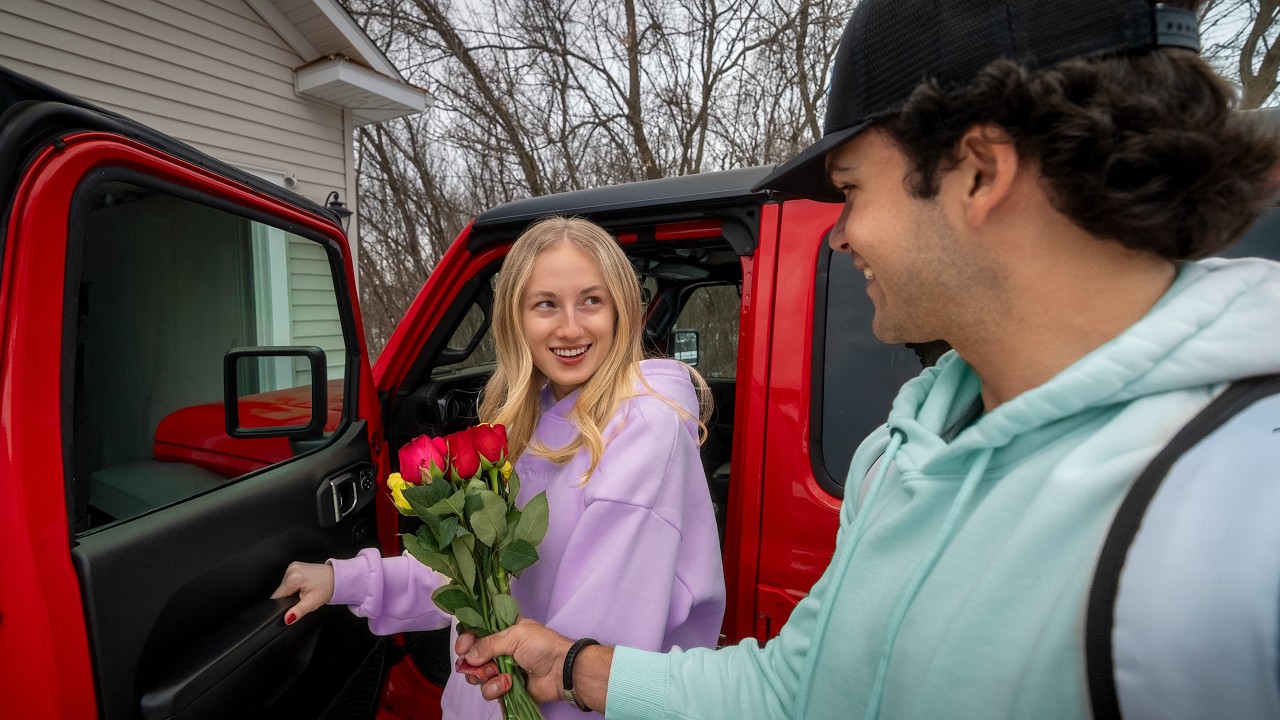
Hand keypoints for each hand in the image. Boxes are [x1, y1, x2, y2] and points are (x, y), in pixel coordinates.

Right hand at [270, 561, 334, 624]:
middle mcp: (292, 569)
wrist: (339, 577)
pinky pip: (289, 579)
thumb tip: (287, 618)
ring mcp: (293, 566)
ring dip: (291, 591)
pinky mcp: (296, 565)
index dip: (282, 604)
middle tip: (303, 598)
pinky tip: (304, 586)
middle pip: (281, 590)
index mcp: (293, 578)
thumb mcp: (312, 603)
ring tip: (305, 591)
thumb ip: (298, 611)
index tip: (292, 605)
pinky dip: (294, 585)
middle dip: (288, 598)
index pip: (277, 596)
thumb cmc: (328, 588)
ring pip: (284, 585)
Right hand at [455, 618, 572, 703]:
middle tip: (477, 666)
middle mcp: (500, 649)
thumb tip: (468, 656)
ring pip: (478, 677)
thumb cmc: (542, 646)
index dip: (466, 640)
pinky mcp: (506, 687)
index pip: (477, 633)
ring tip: (499, 674)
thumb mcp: (515, 636)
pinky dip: (495, 689)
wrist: (561, 671)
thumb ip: (488, 644)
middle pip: (472, 657)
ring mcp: (502, 670)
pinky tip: (508, 685)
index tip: (461, 648)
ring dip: (485, 677)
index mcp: (503, 631)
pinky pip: (489, 691)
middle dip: (472, 663)